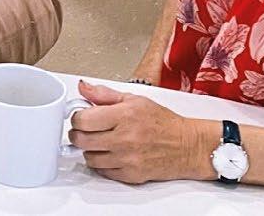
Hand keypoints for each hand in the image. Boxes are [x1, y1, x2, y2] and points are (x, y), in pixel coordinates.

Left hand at [69, 80, 217, 184]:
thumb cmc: (163, 122)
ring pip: (89, 158)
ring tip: (100, 142)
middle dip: (79, 134)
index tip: (81, 116)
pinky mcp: (131, 175)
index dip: (77, 117)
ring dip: (90, 150)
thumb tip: (83, 88)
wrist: (187, 146)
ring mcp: (127, 159)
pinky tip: (110, 154)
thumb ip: (104, 95)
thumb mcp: (135, 100)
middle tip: (85, 130)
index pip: (82, 120)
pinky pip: (102, 171)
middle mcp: (124, 139)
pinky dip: (102, 163)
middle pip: (81, 140)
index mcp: (124, 116)